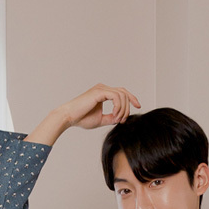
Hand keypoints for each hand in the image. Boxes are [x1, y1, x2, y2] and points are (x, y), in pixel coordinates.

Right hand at [23, 83, 140, 145]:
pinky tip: (115, 114)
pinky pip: (116, 96)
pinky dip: (118, 106)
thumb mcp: (101, 119)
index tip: (138, 106)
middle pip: (124, 92)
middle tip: (123, 120)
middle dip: (128, 107)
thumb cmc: (81, 118)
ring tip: (117, 119)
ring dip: (123, 109)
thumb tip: (121, 118)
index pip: (122, 92)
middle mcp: (102, 88)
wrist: (69, 118)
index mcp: (103, 93)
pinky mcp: (99, 92)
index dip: (132, 98)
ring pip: (122, 95)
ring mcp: (101, 89)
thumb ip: (112, 118)